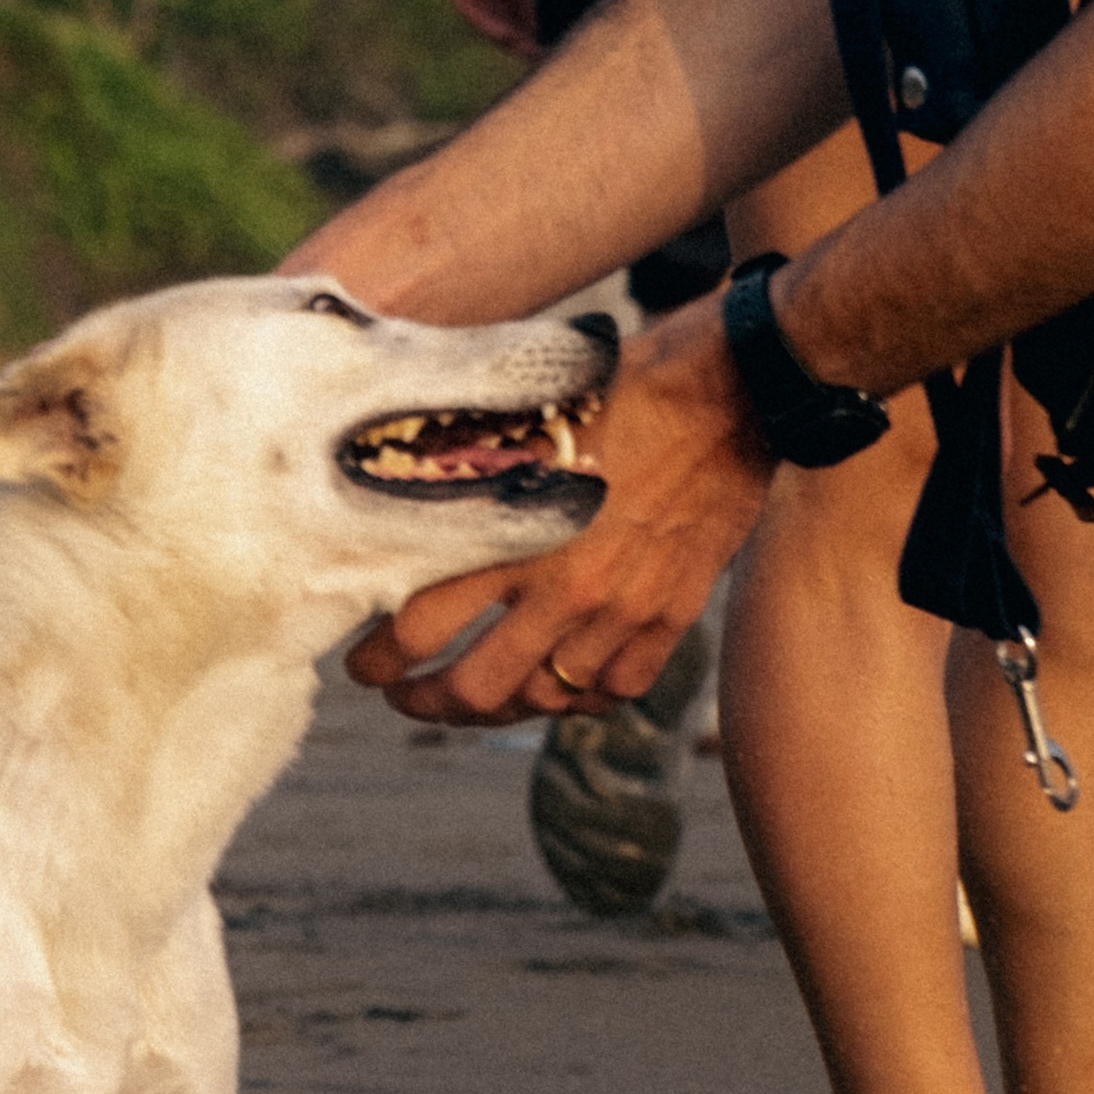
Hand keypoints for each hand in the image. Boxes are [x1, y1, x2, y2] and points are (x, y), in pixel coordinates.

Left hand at [344, 300, 771, 722]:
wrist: (731, 389)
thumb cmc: (616, 384)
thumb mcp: (521, 414)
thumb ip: (459, 461)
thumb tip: (384, 477)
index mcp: (514, 534)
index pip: (418, 628)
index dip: (377, 658)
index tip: (362, 662)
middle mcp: (566, 587)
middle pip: (474, 688)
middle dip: (424, 702)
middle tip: (402, 696)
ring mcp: (622, 610)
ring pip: (543, 699)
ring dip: (495, 709)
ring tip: (470, 698)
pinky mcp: (670, 616)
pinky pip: (614, 688)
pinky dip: (577, 697)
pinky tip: (554, 684)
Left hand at [442, 0, 538, 55]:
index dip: (532, 21)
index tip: (552, 41)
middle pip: (503, 11)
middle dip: (522, 36)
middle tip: (544, 58)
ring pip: (486, 13)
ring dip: (506, 36)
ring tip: (529, 55)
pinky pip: (470, 4)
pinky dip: (488, 22)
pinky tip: (508, 38)